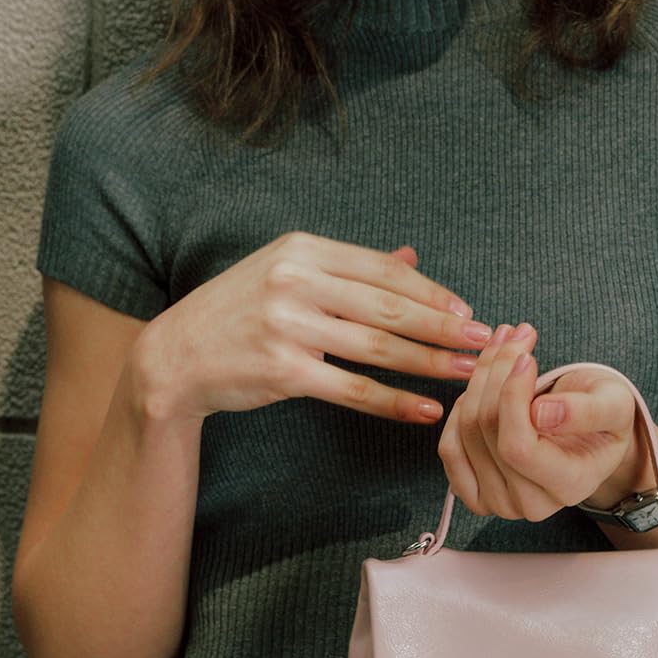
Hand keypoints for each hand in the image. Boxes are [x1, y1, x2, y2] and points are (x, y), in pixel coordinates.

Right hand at [135, 231, 492, 424]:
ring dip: (429, 362)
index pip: (382, 269)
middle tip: (483, 340)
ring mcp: (286, 326)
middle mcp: (294, 282)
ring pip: (377, 346)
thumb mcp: (289, 272)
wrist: (174, 356)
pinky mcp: (281, 371)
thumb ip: (350, 267)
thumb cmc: (240, 311)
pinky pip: (352, 388)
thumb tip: (411, 257)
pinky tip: (425, 409)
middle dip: (443, 325)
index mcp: (302, 249)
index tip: (465, 309)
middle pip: (387, 306)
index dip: (430, 291)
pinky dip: (394, 400)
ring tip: (467, 374)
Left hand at [437, 321, 643, 520]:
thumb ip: (586, 410)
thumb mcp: (614, 403)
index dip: (513, 396)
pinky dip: (461, 408)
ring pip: (466, 431)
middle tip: (513, 334)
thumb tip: (541, 414)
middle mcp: (530, 505)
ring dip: (479, 379)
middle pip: (489, 432)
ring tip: (502, 346)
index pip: (519, 447)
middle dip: (496, 373)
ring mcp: (497, 503)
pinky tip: (484, 387)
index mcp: (569, 486)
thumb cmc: (604, 416)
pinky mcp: (473, 492)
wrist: (590, 435)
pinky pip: (449, 448)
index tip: (527, 357)